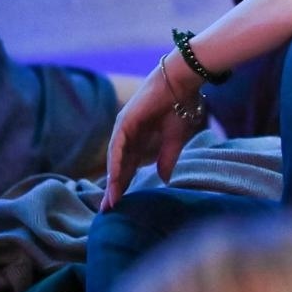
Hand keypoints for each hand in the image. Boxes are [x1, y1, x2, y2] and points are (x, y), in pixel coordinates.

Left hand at [100, 57, 199, 210]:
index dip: (124, 184)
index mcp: (138, 136)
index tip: (120, 203)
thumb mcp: (175, 138)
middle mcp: (127, 133)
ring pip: (115, 160)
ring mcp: (124, 127)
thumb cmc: (181, 104)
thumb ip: (167, 158)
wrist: (183, 81)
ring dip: (112, 181)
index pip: (128, 165)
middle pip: (118, 166)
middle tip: (109, 210)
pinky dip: (116, 165)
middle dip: (114, 188)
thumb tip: (163, 179)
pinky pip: (118, 148)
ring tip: (110, 202)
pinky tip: (114, 180)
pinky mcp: (125, 122)